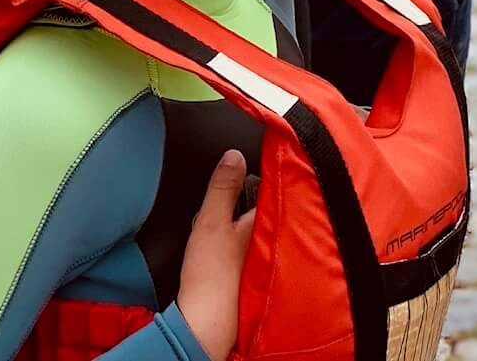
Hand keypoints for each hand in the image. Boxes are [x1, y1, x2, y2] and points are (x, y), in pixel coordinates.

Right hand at [177, 150, 257, 360]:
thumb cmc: (212, 277)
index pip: (271, 183)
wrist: (205, 322)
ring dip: (243, 214)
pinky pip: (245, 241)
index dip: (263, 167)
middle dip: (251, 192)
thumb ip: (223, 187)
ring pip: (254, 222)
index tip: (255, 153)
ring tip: (225, 211)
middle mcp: (269, 236)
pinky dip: (237, 236)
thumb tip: (234, 155)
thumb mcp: (212, 221)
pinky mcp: (248, 270)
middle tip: (233, 180)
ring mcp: (260, 254)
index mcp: (266, 219)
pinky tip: (223, 241)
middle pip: (262, 203)